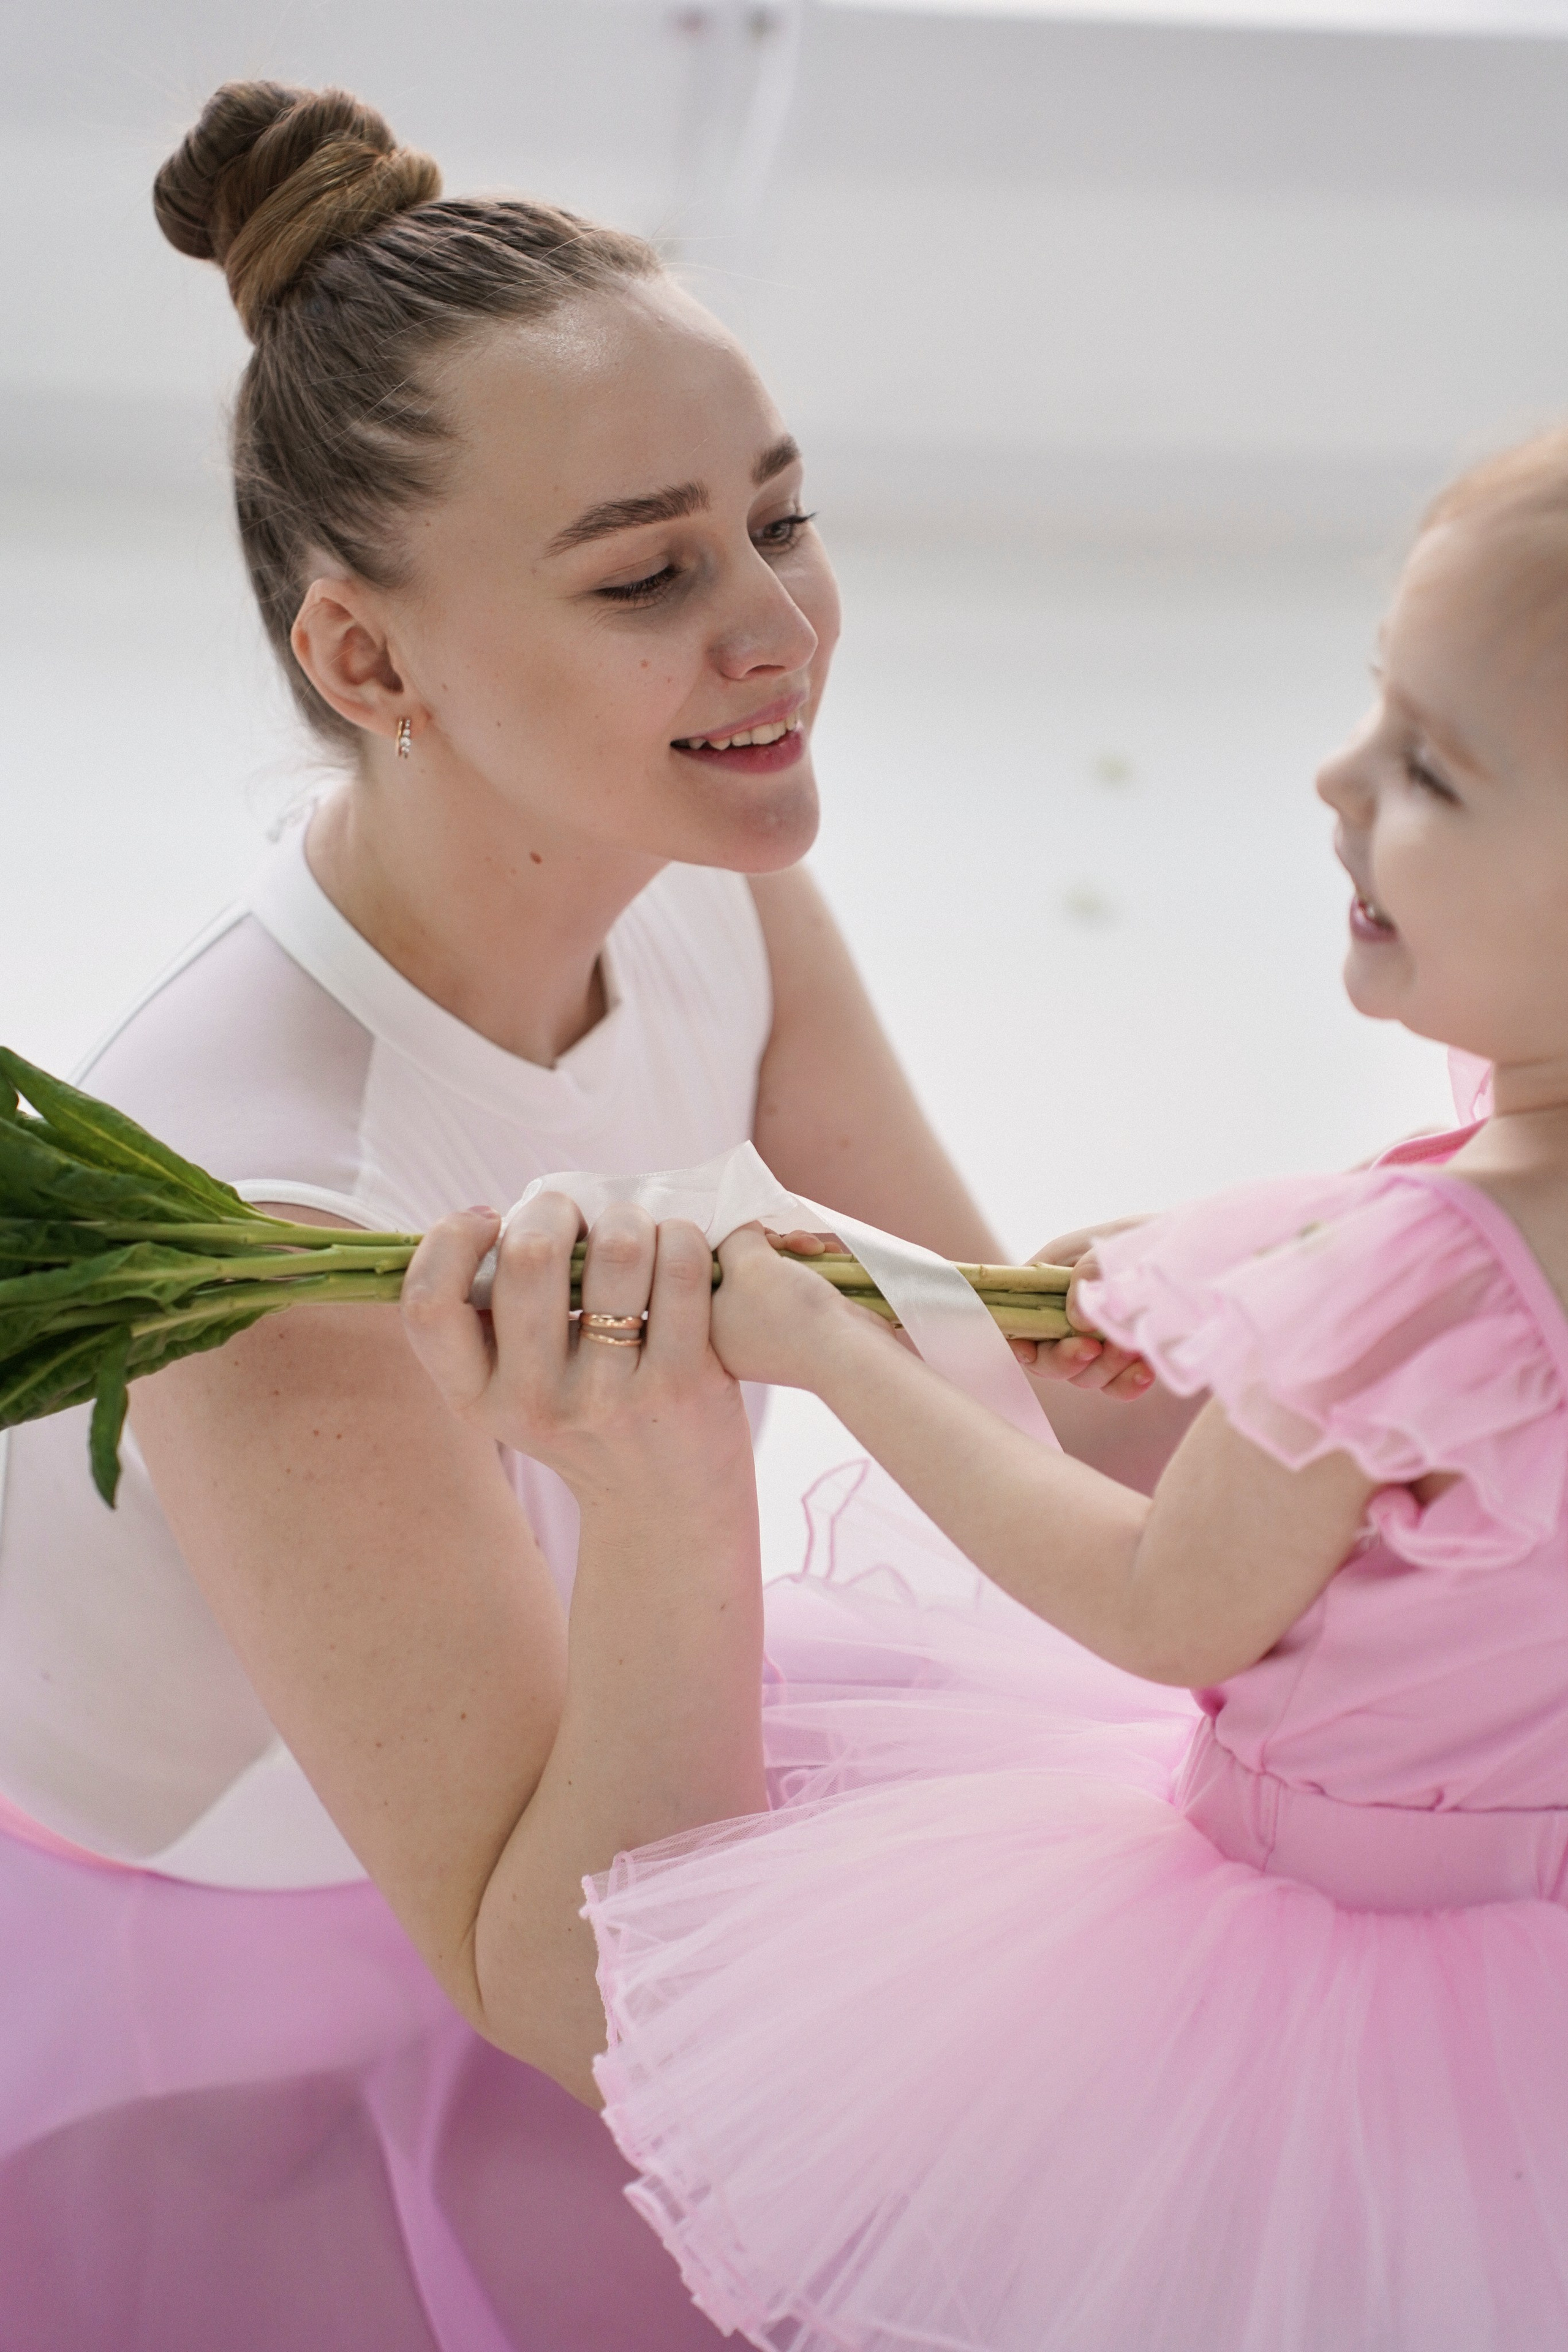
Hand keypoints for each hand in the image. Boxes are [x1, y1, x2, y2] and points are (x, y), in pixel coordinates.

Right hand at [400, 1195, 749, 1503]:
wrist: (666, 1512)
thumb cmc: (586, 1423)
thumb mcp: (513, 1393)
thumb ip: (492, 1321)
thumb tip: (492, 1218)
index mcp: (476, 1397)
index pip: (427, 1302)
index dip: (450, 1239)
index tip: (488, 1220)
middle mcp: (535, 1404)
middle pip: (528, 1256)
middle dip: (555, 1209)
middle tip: (574, 1217)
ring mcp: (610, 1396)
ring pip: (616, 1250)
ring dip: (626, 1218)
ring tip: (631, 1233)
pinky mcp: (683, 1384)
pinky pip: (679, 1269)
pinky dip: (679, 1238)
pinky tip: (675, 1251)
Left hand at [710, 1223, 881, 1389]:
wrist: (851, 1351)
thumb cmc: (790, 1311)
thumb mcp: (747, 1260)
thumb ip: (734, 1235)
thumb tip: (742, 1228)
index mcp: (711, 1329)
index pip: (709, 1272)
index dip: (730, 1243)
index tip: (751, 1233)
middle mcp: (737, 1334)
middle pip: (743, 1269)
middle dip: (770, 1246)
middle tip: (787, 1242)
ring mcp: (773, 1333)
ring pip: (775, 1273)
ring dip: (796, 1251)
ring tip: (814, 1248)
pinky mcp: (804, 1327)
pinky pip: (798, 1285)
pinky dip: (813, 1266)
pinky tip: (826, 1255)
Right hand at [1010, 1215, 1155, 1401]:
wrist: (1206, 1255)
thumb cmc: (1154, 1236)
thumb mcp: (1118, 1240)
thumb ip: (1088, 1273)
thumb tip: (1073, 1321)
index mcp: (1053, 1276)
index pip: (1015, 1313)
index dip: (1014, 1335)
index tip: (1029, 1350)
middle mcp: (1070, 1311)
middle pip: (1045, 1354)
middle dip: (1064, 1358)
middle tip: (1091, 1349)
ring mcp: (1099, 1337)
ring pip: (1081, 1374)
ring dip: (1103, 1367)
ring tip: (1132, 1345)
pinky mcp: (1129, 1358)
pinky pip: (1115, 1386)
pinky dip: (1126, 1384)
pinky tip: (1145, 1371)